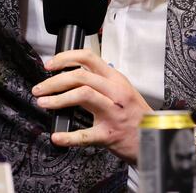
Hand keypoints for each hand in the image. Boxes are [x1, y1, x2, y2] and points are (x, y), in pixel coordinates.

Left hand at [32, 49, 152, 163]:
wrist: (156, 138)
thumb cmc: (136, 115)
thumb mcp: (122, 91)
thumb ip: (101, 82)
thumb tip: (71, 76)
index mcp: (116, 79)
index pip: (88, 58)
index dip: (65, 58)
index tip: (50, 65)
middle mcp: (115, 92)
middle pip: (80, 76)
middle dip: (54, 81)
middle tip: (40, 88)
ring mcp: (113, 113)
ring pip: (82, 95)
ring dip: (58, 99)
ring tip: (44, 103)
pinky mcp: (110, 134)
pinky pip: (86, 134)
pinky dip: (68, 136)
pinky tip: (57, 136)